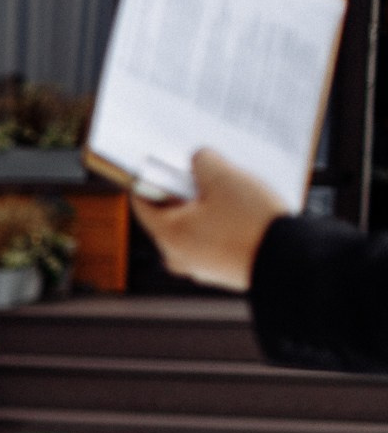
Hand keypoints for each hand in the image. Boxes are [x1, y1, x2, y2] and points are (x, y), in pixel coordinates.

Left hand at [131, 149, 285, 293]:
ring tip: (231, 193)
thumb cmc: (253, 224)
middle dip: (185, 192)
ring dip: (207, 208)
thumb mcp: (224, 178)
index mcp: (167, 234)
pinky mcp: (222, 271)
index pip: (142, 202)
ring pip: (194, 227)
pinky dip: (221, 225)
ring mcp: (200, 266)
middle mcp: (177, 256)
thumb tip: (198, 161)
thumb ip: (203, 161)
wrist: (289, 261)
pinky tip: (243, 213)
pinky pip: (213, 241)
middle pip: (170, 215)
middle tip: (204, 175)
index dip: (151, 178)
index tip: (161, 165)